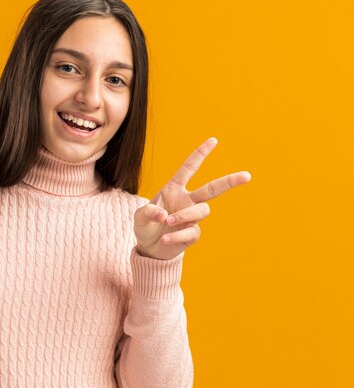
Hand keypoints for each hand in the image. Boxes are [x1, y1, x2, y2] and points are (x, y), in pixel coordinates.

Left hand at [134, 137, 250, 259]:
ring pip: (202, 211)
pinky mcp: (192, 234)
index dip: (200, 154)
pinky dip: (178, 236)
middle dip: (230, 181)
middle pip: (212, 188)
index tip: (213, 140)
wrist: (148, 248)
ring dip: (184, 215)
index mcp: (174, 189)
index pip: (189, 168)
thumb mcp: (140, 217)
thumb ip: (148, 212)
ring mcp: (192, 217)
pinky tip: (165, 240)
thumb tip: (164, 215)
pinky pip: (192, 232)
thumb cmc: (145, 226)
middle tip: (247, 175)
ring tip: (167, 222)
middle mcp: (187, 200)